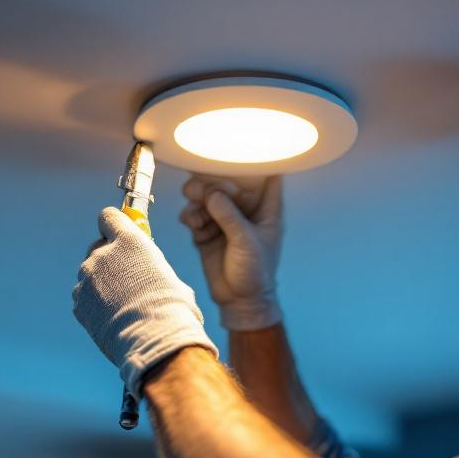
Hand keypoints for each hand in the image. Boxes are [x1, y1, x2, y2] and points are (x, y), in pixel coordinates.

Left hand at [72, 207, 218, 397]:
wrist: (152, 339)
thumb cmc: (172, 309)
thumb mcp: (169, 277)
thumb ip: (151, 267)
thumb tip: (151, 274)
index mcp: (129, 240)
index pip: (109, 216)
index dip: (114, 225)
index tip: (119, 234)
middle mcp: (103, 253)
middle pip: (98, 246)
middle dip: (109, 258)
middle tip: (126, 277)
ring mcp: (86, 278)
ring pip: (90, 274)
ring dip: (102, 283)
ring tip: (122, 305)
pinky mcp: (78, 301)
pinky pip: (84, 296)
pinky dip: (94, 304)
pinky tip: (112, 318)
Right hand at [178, 175, 283, 330]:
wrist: (239, 302)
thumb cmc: (255, 272)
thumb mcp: (245, 241)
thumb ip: (228, 215)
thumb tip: (210, 192)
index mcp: (266, 209)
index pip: (267, 176)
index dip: (255, 164)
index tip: (238, 155)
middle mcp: (245, 210)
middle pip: (228, 183)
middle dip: (214, 182)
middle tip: (202, 188)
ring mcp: (224, 220)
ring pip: (208, 196)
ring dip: (198, 197)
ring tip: (193, 207)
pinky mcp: (207, 231)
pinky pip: (195, 214)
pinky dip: (191, 215)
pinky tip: (192, 223)